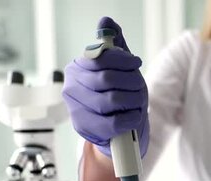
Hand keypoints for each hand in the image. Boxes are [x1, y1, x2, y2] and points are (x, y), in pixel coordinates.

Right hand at [62, 16, 148, 157]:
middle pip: (107, 79)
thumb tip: (106, 21)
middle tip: (140, 86)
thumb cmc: (117, 94)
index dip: (123, 60)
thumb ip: (113, 44)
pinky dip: (130, 118)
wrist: (115, 129)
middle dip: (131, 82)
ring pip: (112, 100)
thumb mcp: (118, 68)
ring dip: (132, 100)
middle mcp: (71, 87)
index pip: (100, 58)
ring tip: (137, 102)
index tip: (136, 63)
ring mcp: (76, 109)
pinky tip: (133, 115)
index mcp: (77, 68)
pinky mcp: (86, 129)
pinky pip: (113, 122)